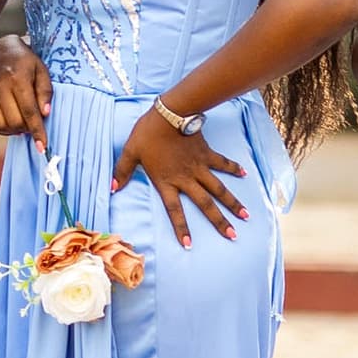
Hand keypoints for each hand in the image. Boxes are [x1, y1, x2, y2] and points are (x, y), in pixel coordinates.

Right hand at [0, 37, 51, 147]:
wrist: (2, 49)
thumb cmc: (26, 61)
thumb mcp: (42, 71)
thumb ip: (45, 92)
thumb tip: (45, 114)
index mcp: (17, 78)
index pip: (29, 112)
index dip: (37, 131)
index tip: (43, 147)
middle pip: (15, 121)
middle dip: (27, 128)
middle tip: (34, 123)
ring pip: (1, 126)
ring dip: (15, 130)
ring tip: (22, 122)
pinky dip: (2, 129)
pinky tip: (10, 122)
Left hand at [111, 106, 247, 245]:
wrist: (170, 113)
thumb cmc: (148, 133)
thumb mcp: (130, 152)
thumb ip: (122, 171)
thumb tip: (112, 188)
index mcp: (166, 181)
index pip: (174, 210)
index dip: (181, 227)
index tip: (189, 244)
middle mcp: (186, 178)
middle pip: (205, 204)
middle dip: (219, 221)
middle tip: (232, 235)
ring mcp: (199, 167)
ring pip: (219, 188)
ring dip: (232, 202)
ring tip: (246, 215)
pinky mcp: (207, 153)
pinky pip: (223, 163)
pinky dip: (233, 168)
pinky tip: (244, 174)